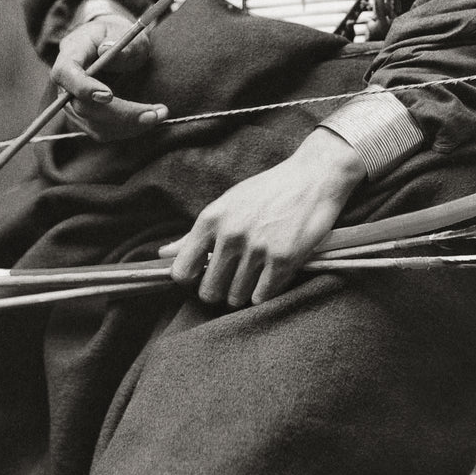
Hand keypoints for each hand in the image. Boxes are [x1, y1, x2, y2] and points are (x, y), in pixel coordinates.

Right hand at [50, 0, 167, 141]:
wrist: (112, 44)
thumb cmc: (117, 35)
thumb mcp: (124, 31)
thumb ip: (119, 42)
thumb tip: (106, 49)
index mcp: (71, 52)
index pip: (65, 73)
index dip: (83, 87)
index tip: (109, 95)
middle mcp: (66, 83)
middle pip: (82, 106)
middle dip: (120, 113)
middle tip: (155, 113)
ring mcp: (73, 104)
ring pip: (94, 124)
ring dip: (128, 125)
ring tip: (159, 114)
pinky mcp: (85, 118)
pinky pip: (102, 131)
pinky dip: (127, 129)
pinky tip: (148, 119)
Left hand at [159, 128, 366, 307]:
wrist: (313, 178)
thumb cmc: (267, 191)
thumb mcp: (227, 205)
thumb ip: (193, 235)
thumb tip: (163, 255)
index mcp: (211, 218)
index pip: (181, 271)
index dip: (191, 280)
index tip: (204, 274)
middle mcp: (230, 234)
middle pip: (209, 292)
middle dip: (220, 290)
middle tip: (234, 277)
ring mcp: (256, 248)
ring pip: (236, 297)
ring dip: (245, 292)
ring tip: (256, 271)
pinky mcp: (283, 259)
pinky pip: (262, 296)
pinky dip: (265, 292)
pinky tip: (271, 274)